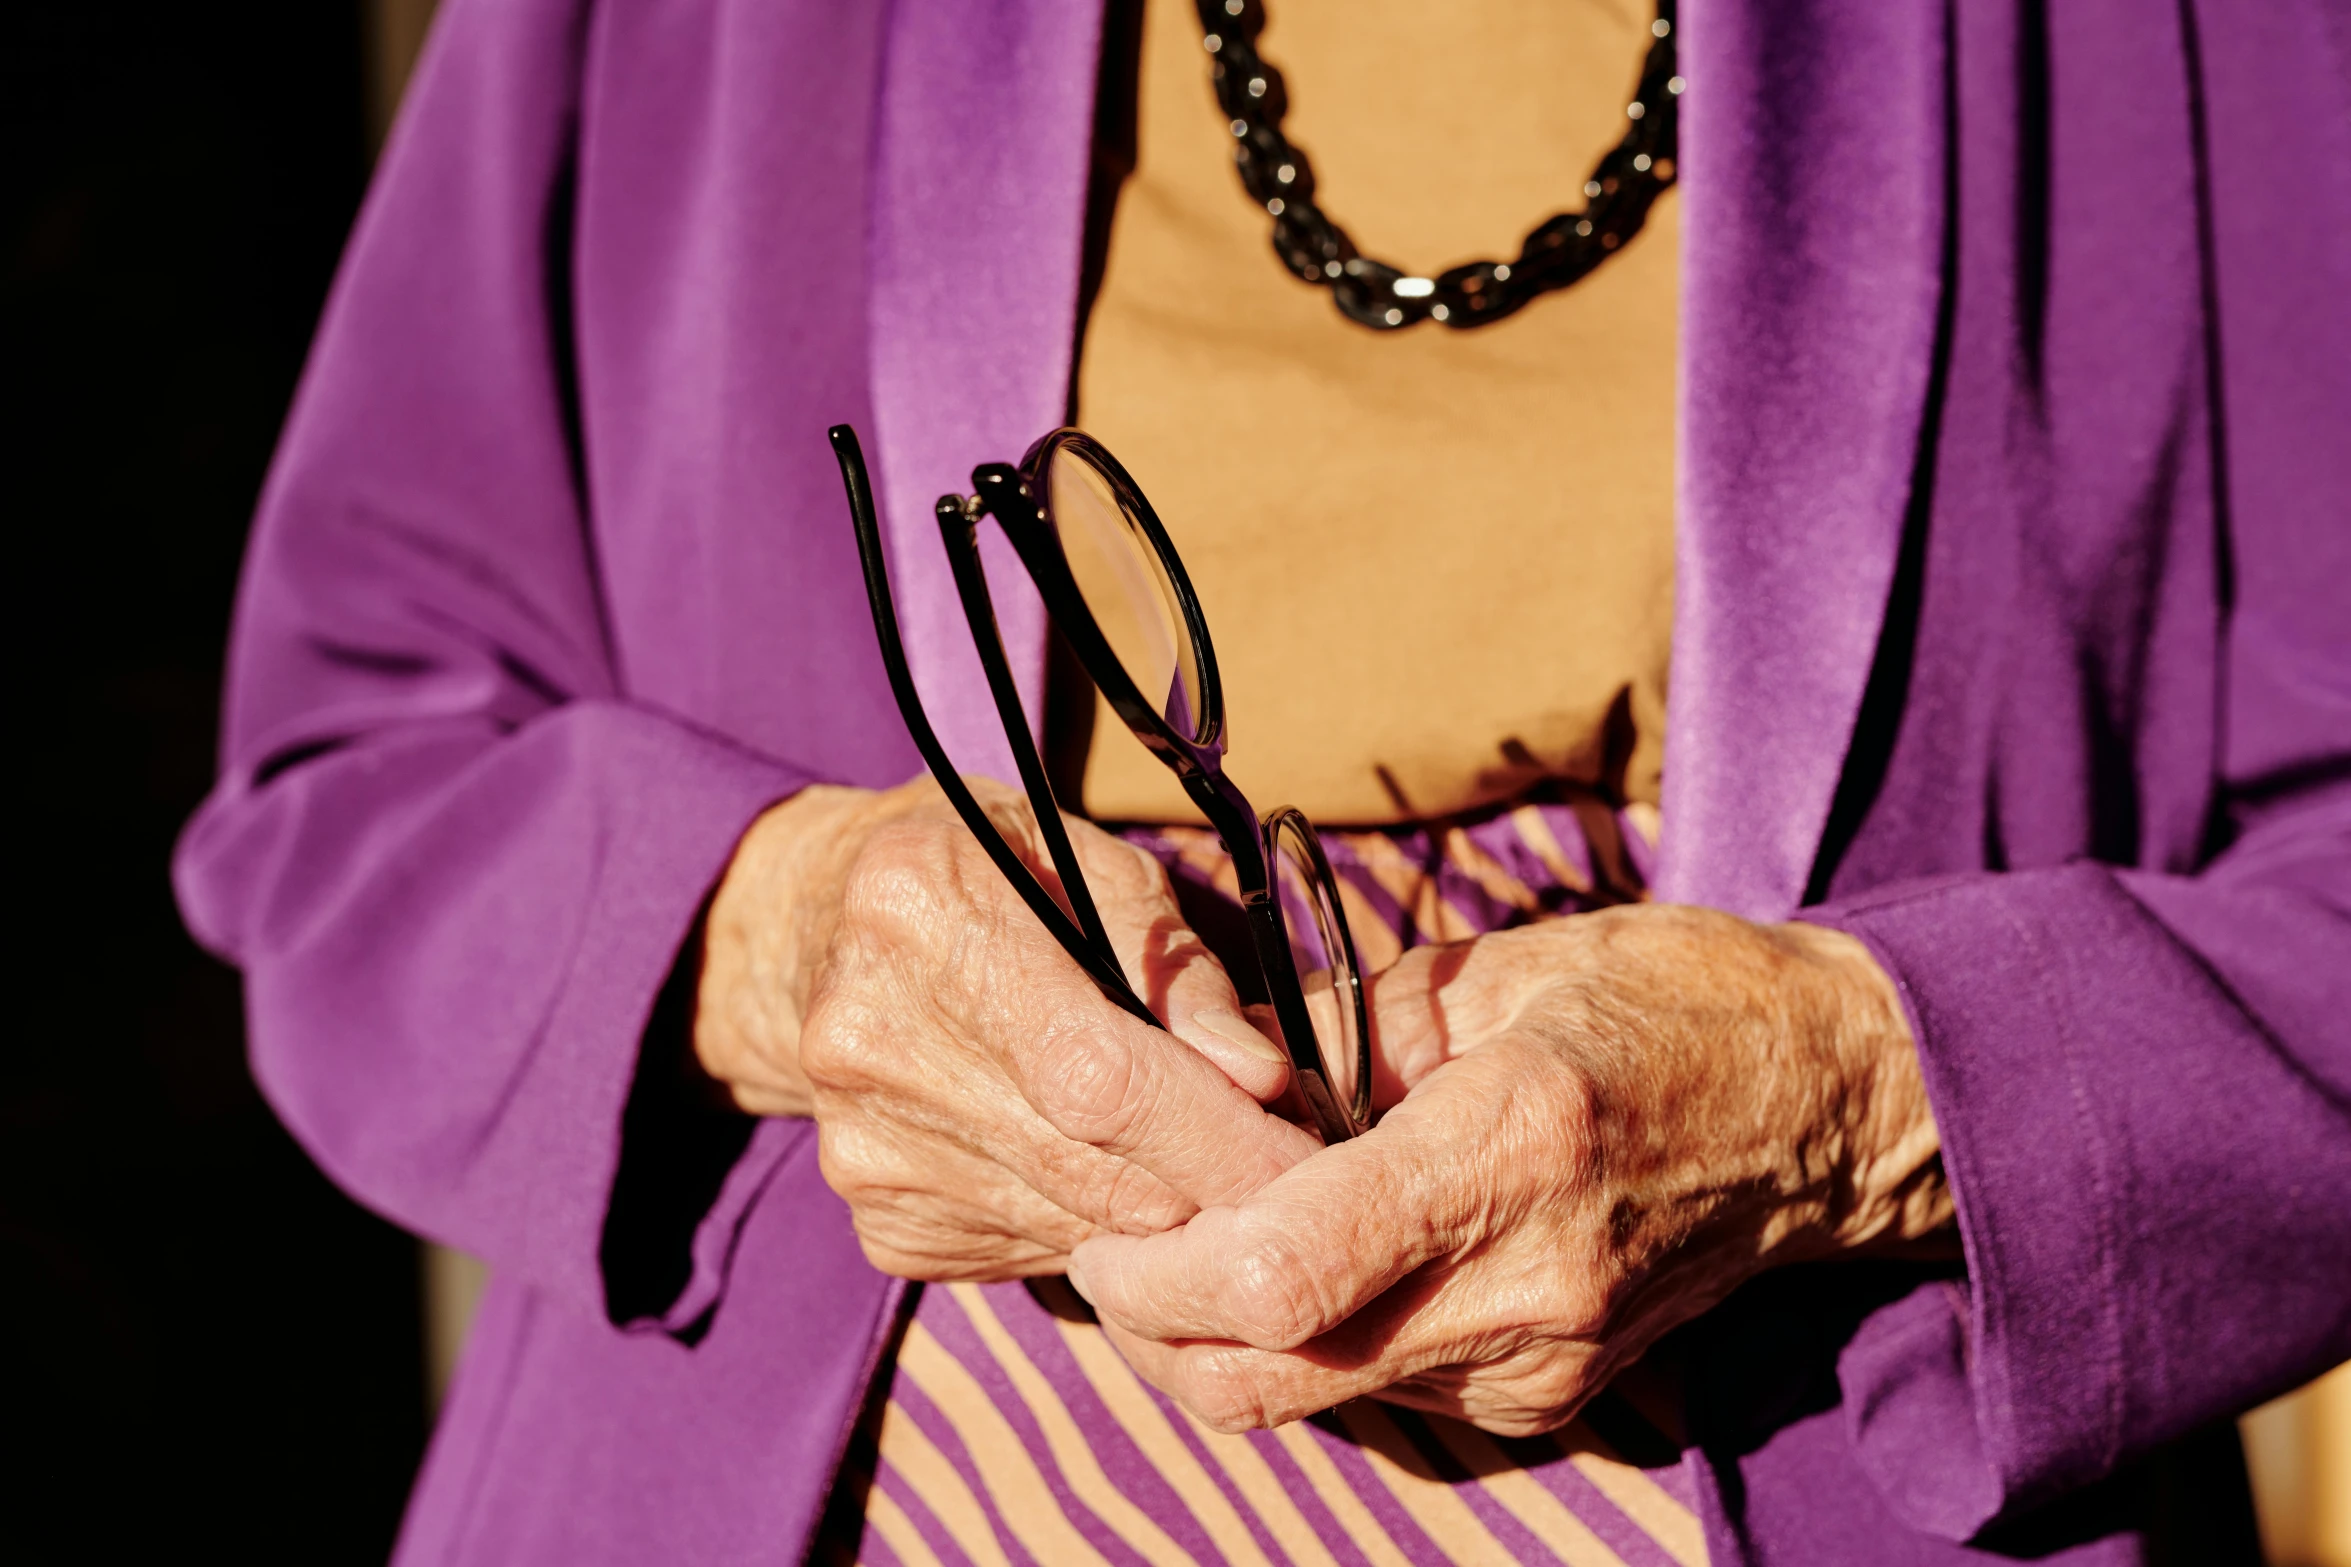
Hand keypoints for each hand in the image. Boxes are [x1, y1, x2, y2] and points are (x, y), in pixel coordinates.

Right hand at [694, 777, 1321, 1279]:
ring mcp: (863, 1148)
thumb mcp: (1098, 865)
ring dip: (1169, 1212)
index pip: (1095, 1074)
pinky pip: (1040, 1252)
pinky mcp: (884, 1225)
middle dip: (1216, 1183)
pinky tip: (1112, 1164)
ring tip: (1211, 1155)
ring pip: (1077, 1226)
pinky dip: (1105, 1225)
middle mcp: (867, 1041)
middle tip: (1295, 1166)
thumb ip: (1179, 970)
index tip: (1309, 1151)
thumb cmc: (1005, 877)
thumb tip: (1264, 1079)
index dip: (1217, 1130)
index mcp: (919, 912)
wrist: (830, 931)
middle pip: (1090, 1167)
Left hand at [1066, 903, 1952, 1433]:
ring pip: (1306, 1398)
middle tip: (1113, 1244)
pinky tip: (1301, 1258)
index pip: (1284, 1274)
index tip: (1108, 1221)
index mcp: (1507, 1147)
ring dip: (1218, 1337)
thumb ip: (1331, 1033)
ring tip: (1199, 1236)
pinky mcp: (1544, 1399)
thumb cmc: (1663, 1001)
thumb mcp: (1493, 969)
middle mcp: (1523, 1287)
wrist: (1827, 1109)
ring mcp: (1540, 1364)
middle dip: (1151, 1326)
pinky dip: (1305, 1340)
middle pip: (1266, 1376)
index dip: (1158, 1269)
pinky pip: (1374, 1391)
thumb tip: (1200, 1070)